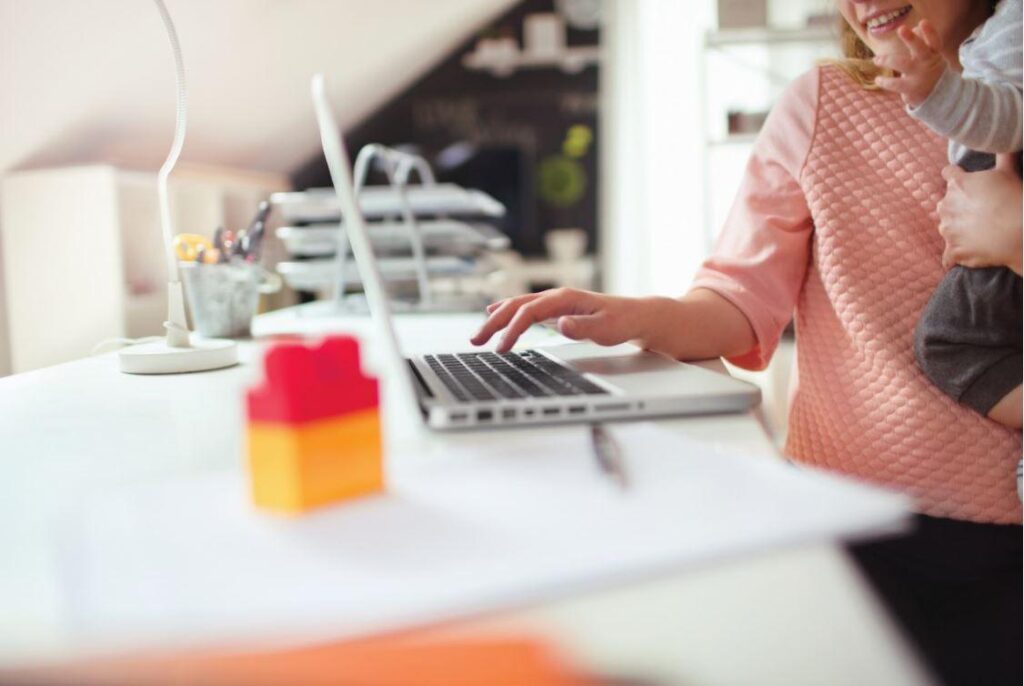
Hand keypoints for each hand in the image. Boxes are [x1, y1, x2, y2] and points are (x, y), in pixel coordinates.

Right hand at [470, 288, 646, 352]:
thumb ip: (582, 328)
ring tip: (479, 333)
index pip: (529, 312)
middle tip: (475, 339)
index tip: (501, 347)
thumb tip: (560, 324)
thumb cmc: (622, 322)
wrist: (636, 315)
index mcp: (565, 298)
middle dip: (494, 323)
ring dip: (497, 319)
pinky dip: (508, 314)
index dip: (512, 329)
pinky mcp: (556, 310)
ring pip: (518, 306)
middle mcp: (556, 297)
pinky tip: (496, 317)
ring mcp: (555, 302)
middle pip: (517, 306)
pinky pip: (525, 310)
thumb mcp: (605, 329)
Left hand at [873, 20, 946, 107]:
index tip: (922, 22)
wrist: (938, 97)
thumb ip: (922, 43)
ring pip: (903, 64)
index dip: (929, 32)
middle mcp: (928, 63)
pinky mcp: (912, 90)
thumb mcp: (929, 57)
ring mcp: (920, 77)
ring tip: (876, 59)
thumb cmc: (929, 71)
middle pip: (921, 49)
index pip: (934, 41)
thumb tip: (914, 28)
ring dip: (888, 60)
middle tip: (901, 28)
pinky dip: (885, 81)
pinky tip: (878, 79)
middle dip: (911, 39)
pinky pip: (895, 84)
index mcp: (934, 54)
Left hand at [938, 155, 1022, 273]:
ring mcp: (948, 230)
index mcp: (958, 184)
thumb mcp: (1009, 172)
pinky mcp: (953, 250)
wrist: (1019, 233)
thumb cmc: (1014, 199)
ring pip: (947, 227)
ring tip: (978, 232)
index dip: (956, 176)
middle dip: (958, 206)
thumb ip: (1002, 155)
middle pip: (946, 203)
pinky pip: (947, 257)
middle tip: (978, 211)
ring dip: (957, 229)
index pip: (948, 174)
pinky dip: (953, 257)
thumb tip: (1004, 140)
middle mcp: (946, 206)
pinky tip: (960, 258)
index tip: (963, 181)